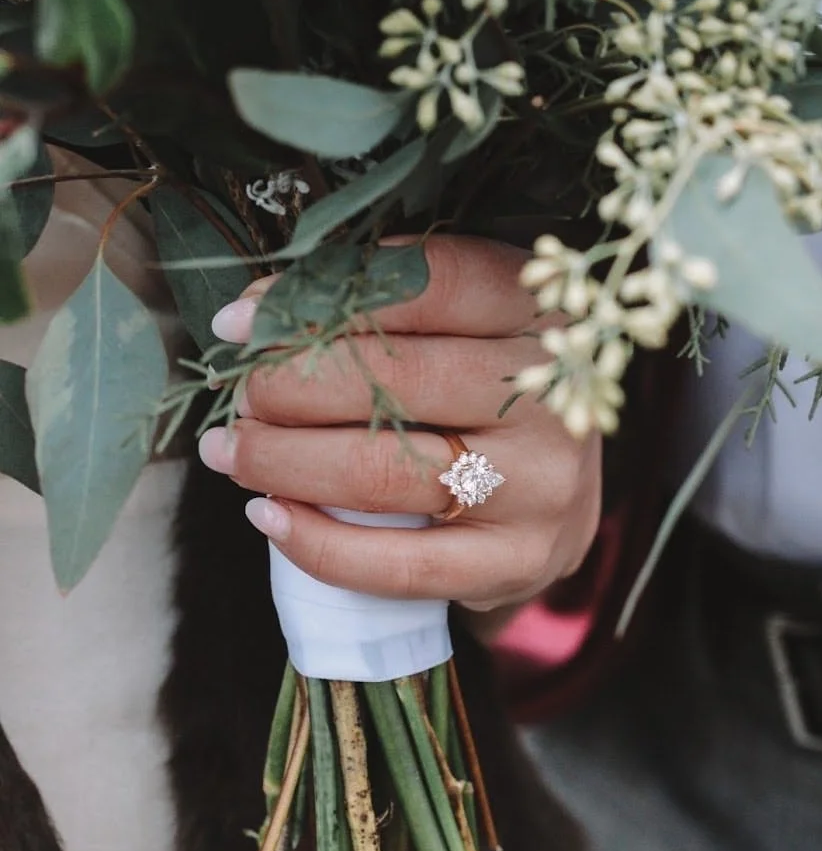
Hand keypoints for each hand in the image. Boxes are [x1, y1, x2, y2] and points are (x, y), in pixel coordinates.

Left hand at [198, 236, 600, 611]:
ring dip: (281, 461)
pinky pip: (398, 565)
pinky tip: (269, 517)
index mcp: (534, 310)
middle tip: (240, 393)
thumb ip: (372, 302)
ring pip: (381, 471)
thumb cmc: (486, 388)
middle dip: (288, 385)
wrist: (562, 491)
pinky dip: (316, 543)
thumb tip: (252, 311)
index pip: (426, 285)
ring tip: (230, 451)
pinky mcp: (519, 559)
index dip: (321, 298)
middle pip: (392, 378)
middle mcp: (545, 393)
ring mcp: (538, 483)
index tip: (243, 320)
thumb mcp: (460, 321)